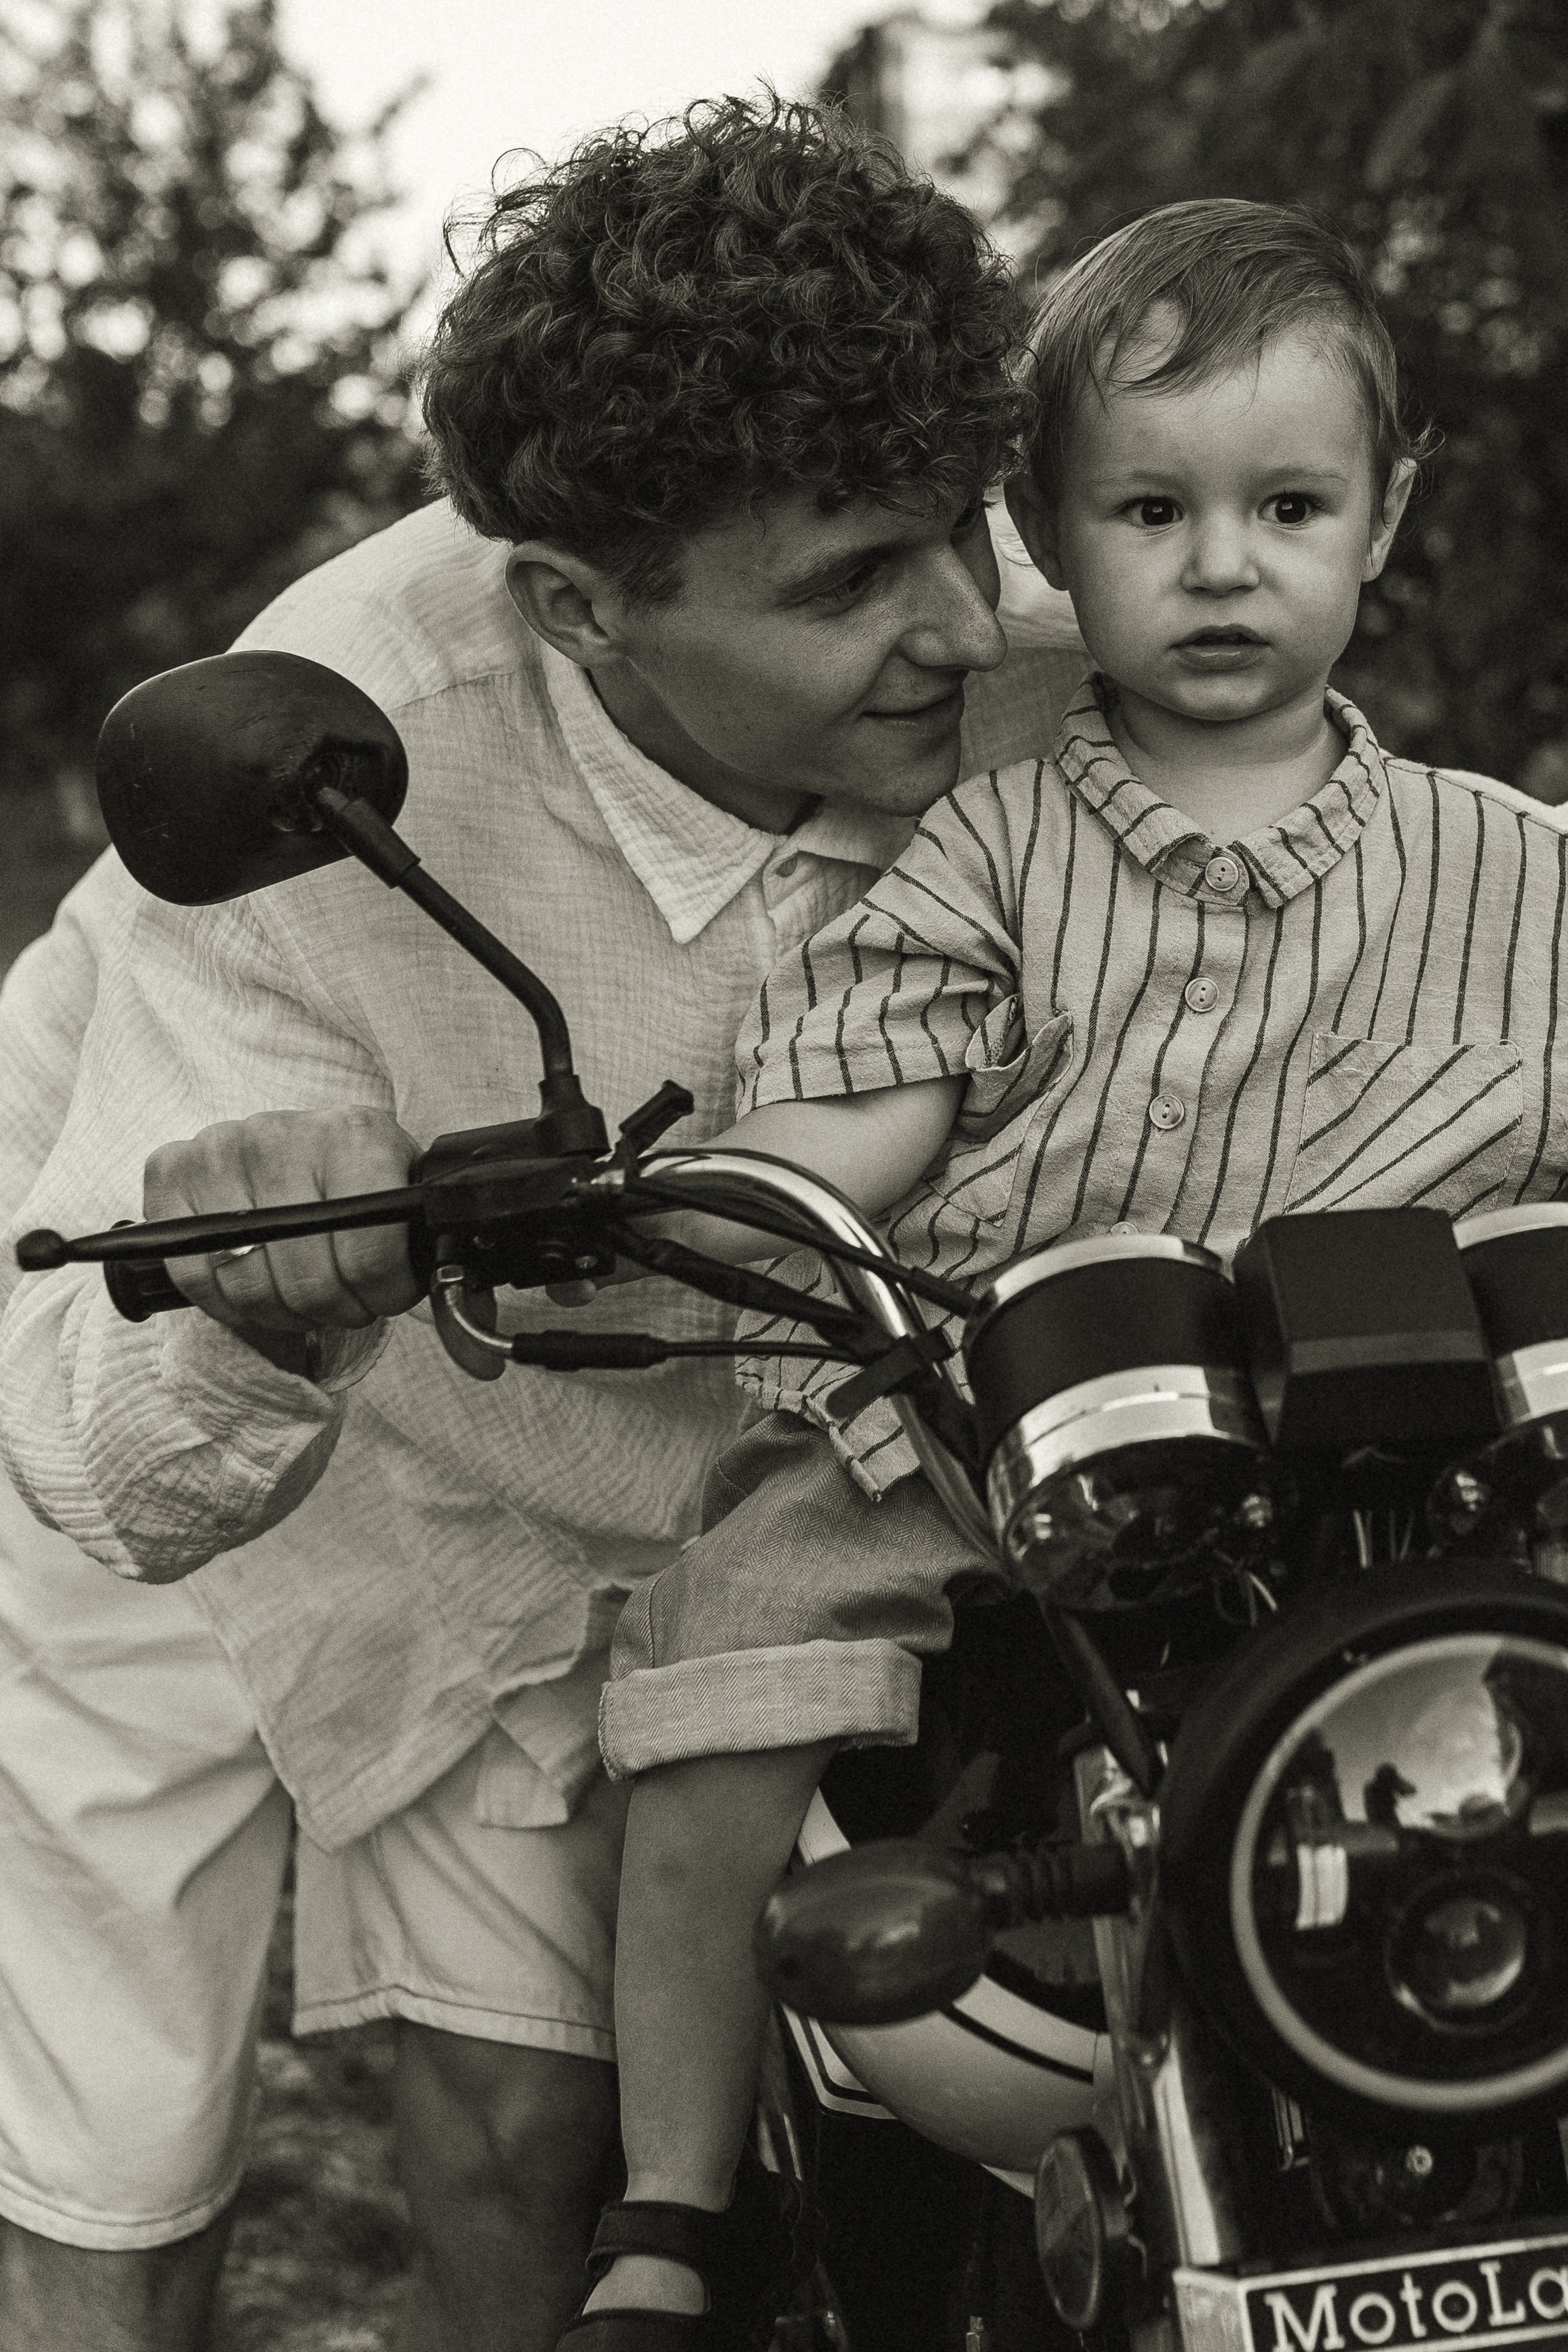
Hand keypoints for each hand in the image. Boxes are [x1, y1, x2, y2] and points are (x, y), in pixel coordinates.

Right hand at [145, 1108, 422, 1338]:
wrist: (303, 1142)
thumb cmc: (356, 1177)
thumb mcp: (399, 1192)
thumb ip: (410, 1232)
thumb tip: (426, 1278)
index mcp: (354, 1136)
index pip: (369, 1253)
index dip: (381, 1294)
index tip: (387, 1295)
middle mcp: (280, 1135)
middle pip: (307, 1281)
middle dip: (332, 1309)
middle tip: (343, 1301)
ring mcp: (220, 1150)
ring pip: (249, 1286)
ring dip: (282, 1313)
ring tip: (302, 1296)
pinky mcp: (170, 1171)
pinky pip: (193, 1274)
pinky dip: (227, 1304)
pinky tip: (255, 1288)